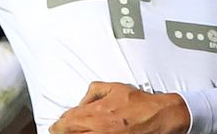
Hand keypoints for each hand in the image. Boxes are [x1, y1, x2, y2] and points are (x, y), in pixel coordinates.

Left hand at [49, 82, 189, 133]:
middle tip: (58, 132)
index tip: (56, 125)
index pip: (68, 121)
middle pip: (71, 133)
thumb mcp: (114, 87)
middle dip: (62, 132)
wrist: (159, 115)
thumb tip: (82, 101)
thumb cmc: (139, 102)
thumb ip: (93, 91)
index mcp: (96, 112)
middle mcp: (98, 128)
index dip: (59, 124)